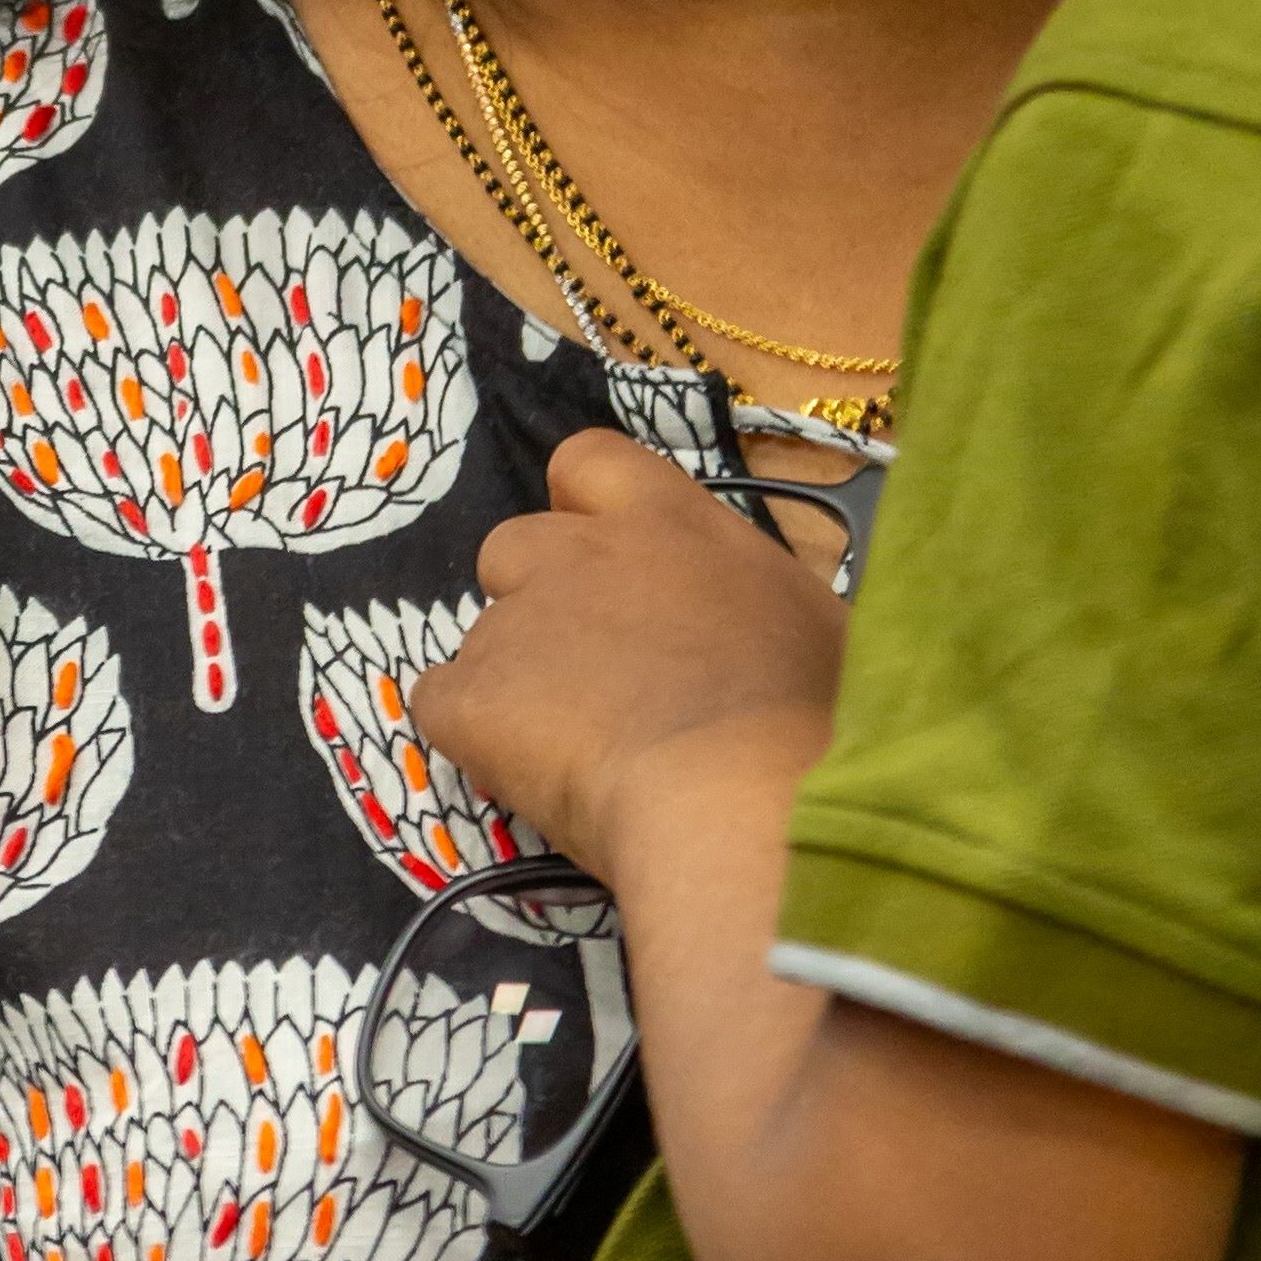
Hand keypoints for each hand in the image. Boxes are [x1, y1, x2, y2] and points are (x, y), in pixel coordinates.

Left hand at [425, 433, 843, 874]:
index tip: (611, 568)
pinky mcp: (472, 697)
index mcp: (673, 522)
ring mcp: (518, 620)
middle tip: (593, 679)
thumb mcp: (816, 630)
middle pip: (515, 547)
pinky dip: (476, 740)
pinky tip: (530, 780)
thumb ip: (760, 606)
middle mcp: (582, 551)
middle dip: (538, 603)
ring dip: (515, 680)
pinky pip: (444, 704)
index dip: (584, 510)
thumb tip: (762, 628)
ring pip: (484, 636)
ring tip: (573, 751)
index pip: (589, 462)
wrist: (743, 797)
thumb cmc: (811, 718)